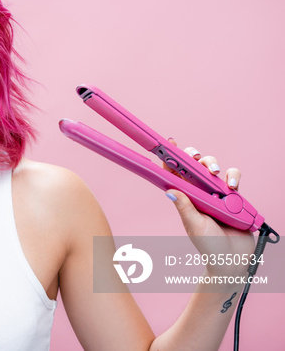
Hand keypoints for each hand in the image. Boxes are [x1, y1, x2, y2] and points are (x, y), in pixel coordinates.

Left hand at [164, 140, 254, 276]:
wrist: (233, 259)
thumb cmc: (209, 245)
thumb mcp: (194, 225)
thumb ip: (185, 208)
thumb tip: (169, 190)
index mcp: (185, 197)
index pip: (174, 174)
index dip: (170, 159)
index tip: (168, 144)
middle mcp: (199, 192)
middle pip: (193, 165)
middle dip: (193, 156)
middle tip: (194, 156)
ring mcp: (216, 192)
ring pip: (213, 167)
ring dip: (212, 164)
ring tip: (214, 173)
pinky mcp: (234, 196)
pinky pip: (233, 178)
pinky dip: (233, 177)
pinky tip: (231, 186)